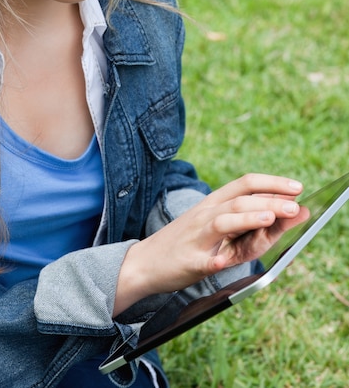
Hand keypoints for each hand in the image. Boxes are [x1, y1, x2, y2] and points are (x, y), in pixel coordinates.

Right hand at [114, 174, 308, 314]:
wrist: (146, 262)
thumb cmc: (189, 245)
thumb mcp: (221, 230)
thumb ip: (254, 224)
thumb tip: (292, 215)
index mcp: (214, 203)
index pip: (246, 183)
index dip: (273, 183)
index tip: (297, 187)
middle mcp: (205, 214)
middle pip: (239, 200)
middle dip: (269, 201)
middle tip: (294, 206)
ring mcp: (195, 237)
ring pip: (222, 221)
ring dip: (246, 219)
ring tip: (268, 219)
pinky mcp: (188, 261)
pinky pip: (201, 259)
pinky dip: (212, 259)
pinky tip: (221, 261)